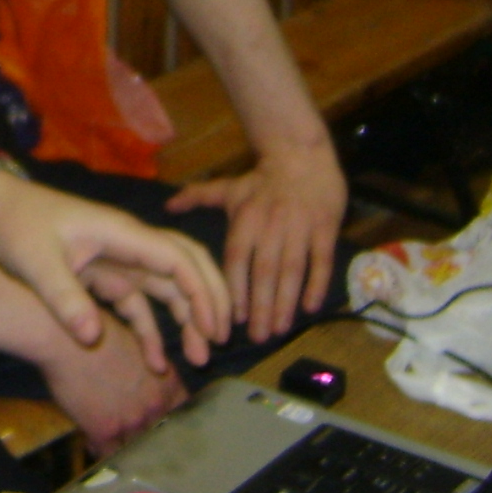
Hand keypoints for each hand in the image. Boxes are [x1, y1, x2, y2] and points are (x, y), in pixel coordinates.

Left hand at [0, 172, 229, 373]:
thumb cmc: (16, 227)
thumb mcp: (36, 263)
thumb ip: (65, 298)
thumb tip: (91, 337)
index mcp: (121, 234)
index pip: (177, 258)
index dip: (200, 290)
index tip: (212, 326)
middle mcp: (129, 244)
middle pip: (185, 267)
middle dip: (208, 300)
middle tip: (219, 340)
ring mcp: (119, 260)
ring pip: (168, 287)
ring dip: (187, 318)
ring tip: (199, 357)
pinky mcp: (105, 276)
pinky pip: (139, 304)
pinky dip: (151, 330)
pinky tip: (156, 363)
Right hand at [34, 311, 187, 453]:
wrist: (66, 339)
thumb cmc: (97, 331)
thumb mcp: (137, 346)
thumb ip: (149, 369)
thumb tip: (149, 378)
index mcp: (168, 383)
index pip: (184, 413)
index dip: (174, 420)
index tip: (165, 424)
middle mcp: (156, 406)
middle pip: (163, 436)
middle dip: (151, 438)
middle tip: (139, 441)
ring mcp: (132, 421)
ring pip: (137, 449)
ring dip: (128, 449)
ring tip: (118, 447)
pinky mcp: (105, 431)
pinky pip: (109, 454)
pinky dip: (102, 452)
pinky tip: (94, 443)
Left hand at [164, 131, 346, 341]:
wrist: (301, 155)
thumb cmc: (261, 179)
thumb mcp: (228, 187)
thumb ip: (197, 198)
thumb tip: (167, 207)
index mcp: (245, 219)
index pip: (237, 259)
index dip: (235, 289)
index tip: (232, 319)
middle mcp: (270, 225)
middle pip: (264, 272)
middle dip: (261, 307)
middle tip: (258, 337)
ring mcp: (299, 227)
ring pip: (291, 270)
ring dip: (285, 302)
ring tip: (280, 329)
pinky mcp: (325, 227)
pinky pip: (320, 260)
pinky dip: (316, 284)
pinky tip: (310, 308)